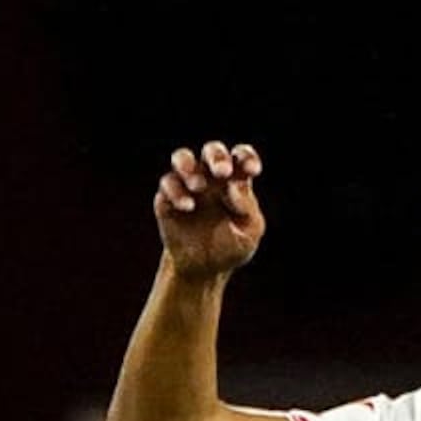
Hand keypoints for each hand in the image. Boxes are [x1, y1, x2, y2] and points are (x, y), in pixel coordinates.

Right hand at [154, 140, 265, 281]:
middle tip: (222, 172)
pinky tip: (188, 207)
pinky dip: (177, 192)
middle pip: (212, 150)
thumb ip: (247, 209)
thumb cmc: (231, 248)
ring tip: (198, 186)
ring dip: (188, 166)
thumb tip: (234, 186)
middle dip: (217, 156)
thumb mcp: (248, 234)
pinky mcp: (167, 198)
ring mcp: (187, 185)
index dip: (247, 157)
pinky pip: (168, 184)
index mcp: (235, 182)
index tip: (253, 171)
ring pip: (182, 157)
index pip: (241, 157)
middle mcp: (210, 177)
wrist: (204, 270)